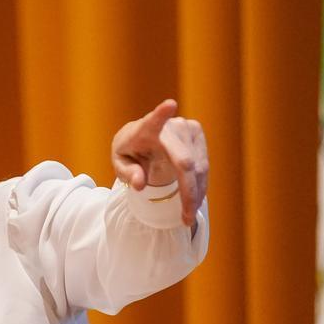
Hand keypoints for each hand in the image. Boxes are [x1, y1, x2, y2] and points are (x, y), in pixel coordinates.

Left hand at [111, 99, 208, 226]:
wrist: (143, 137)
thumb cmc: (130, 152)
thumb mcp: (121, 164)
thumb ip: (128, 174)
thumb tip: (140, 185)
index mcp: (145, 129)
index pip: (153, 120)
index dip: (162, 113)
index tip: (170, 104)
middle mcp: (170, 126)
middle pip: (185, 162)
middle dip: (189, 192)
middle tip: (186, 218)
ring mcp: (187, 128)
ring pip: (199, 168)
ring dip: (196, 194)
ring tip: (187, 216)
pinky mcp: (197, 133)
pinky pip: (203, 167)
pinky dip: (200, 187)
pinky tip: (193, 200)